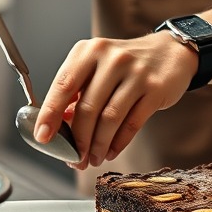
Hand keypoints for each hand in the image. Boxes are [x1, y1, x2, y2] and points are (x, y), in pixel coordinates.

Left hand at [34, 31, 197, 168]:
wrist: (169, 52)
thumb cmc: (125, 64)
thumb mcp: (97, 67)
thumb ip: (77, 91)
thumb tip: (58, 124)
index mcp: (89, 51)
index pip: (63, 85)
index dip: (50, 114)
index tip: (43, 137)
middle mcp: (111, 58)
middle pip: (87, 108)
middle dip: (78, 140)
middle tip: (74, 160)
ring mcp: (135, 73)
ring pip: (109, 119)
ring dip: (97, 145)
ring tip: (92, 159)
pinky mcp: (154, 89)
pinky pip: (132, 123)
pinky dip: (118, 143)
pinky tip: (110, 151)